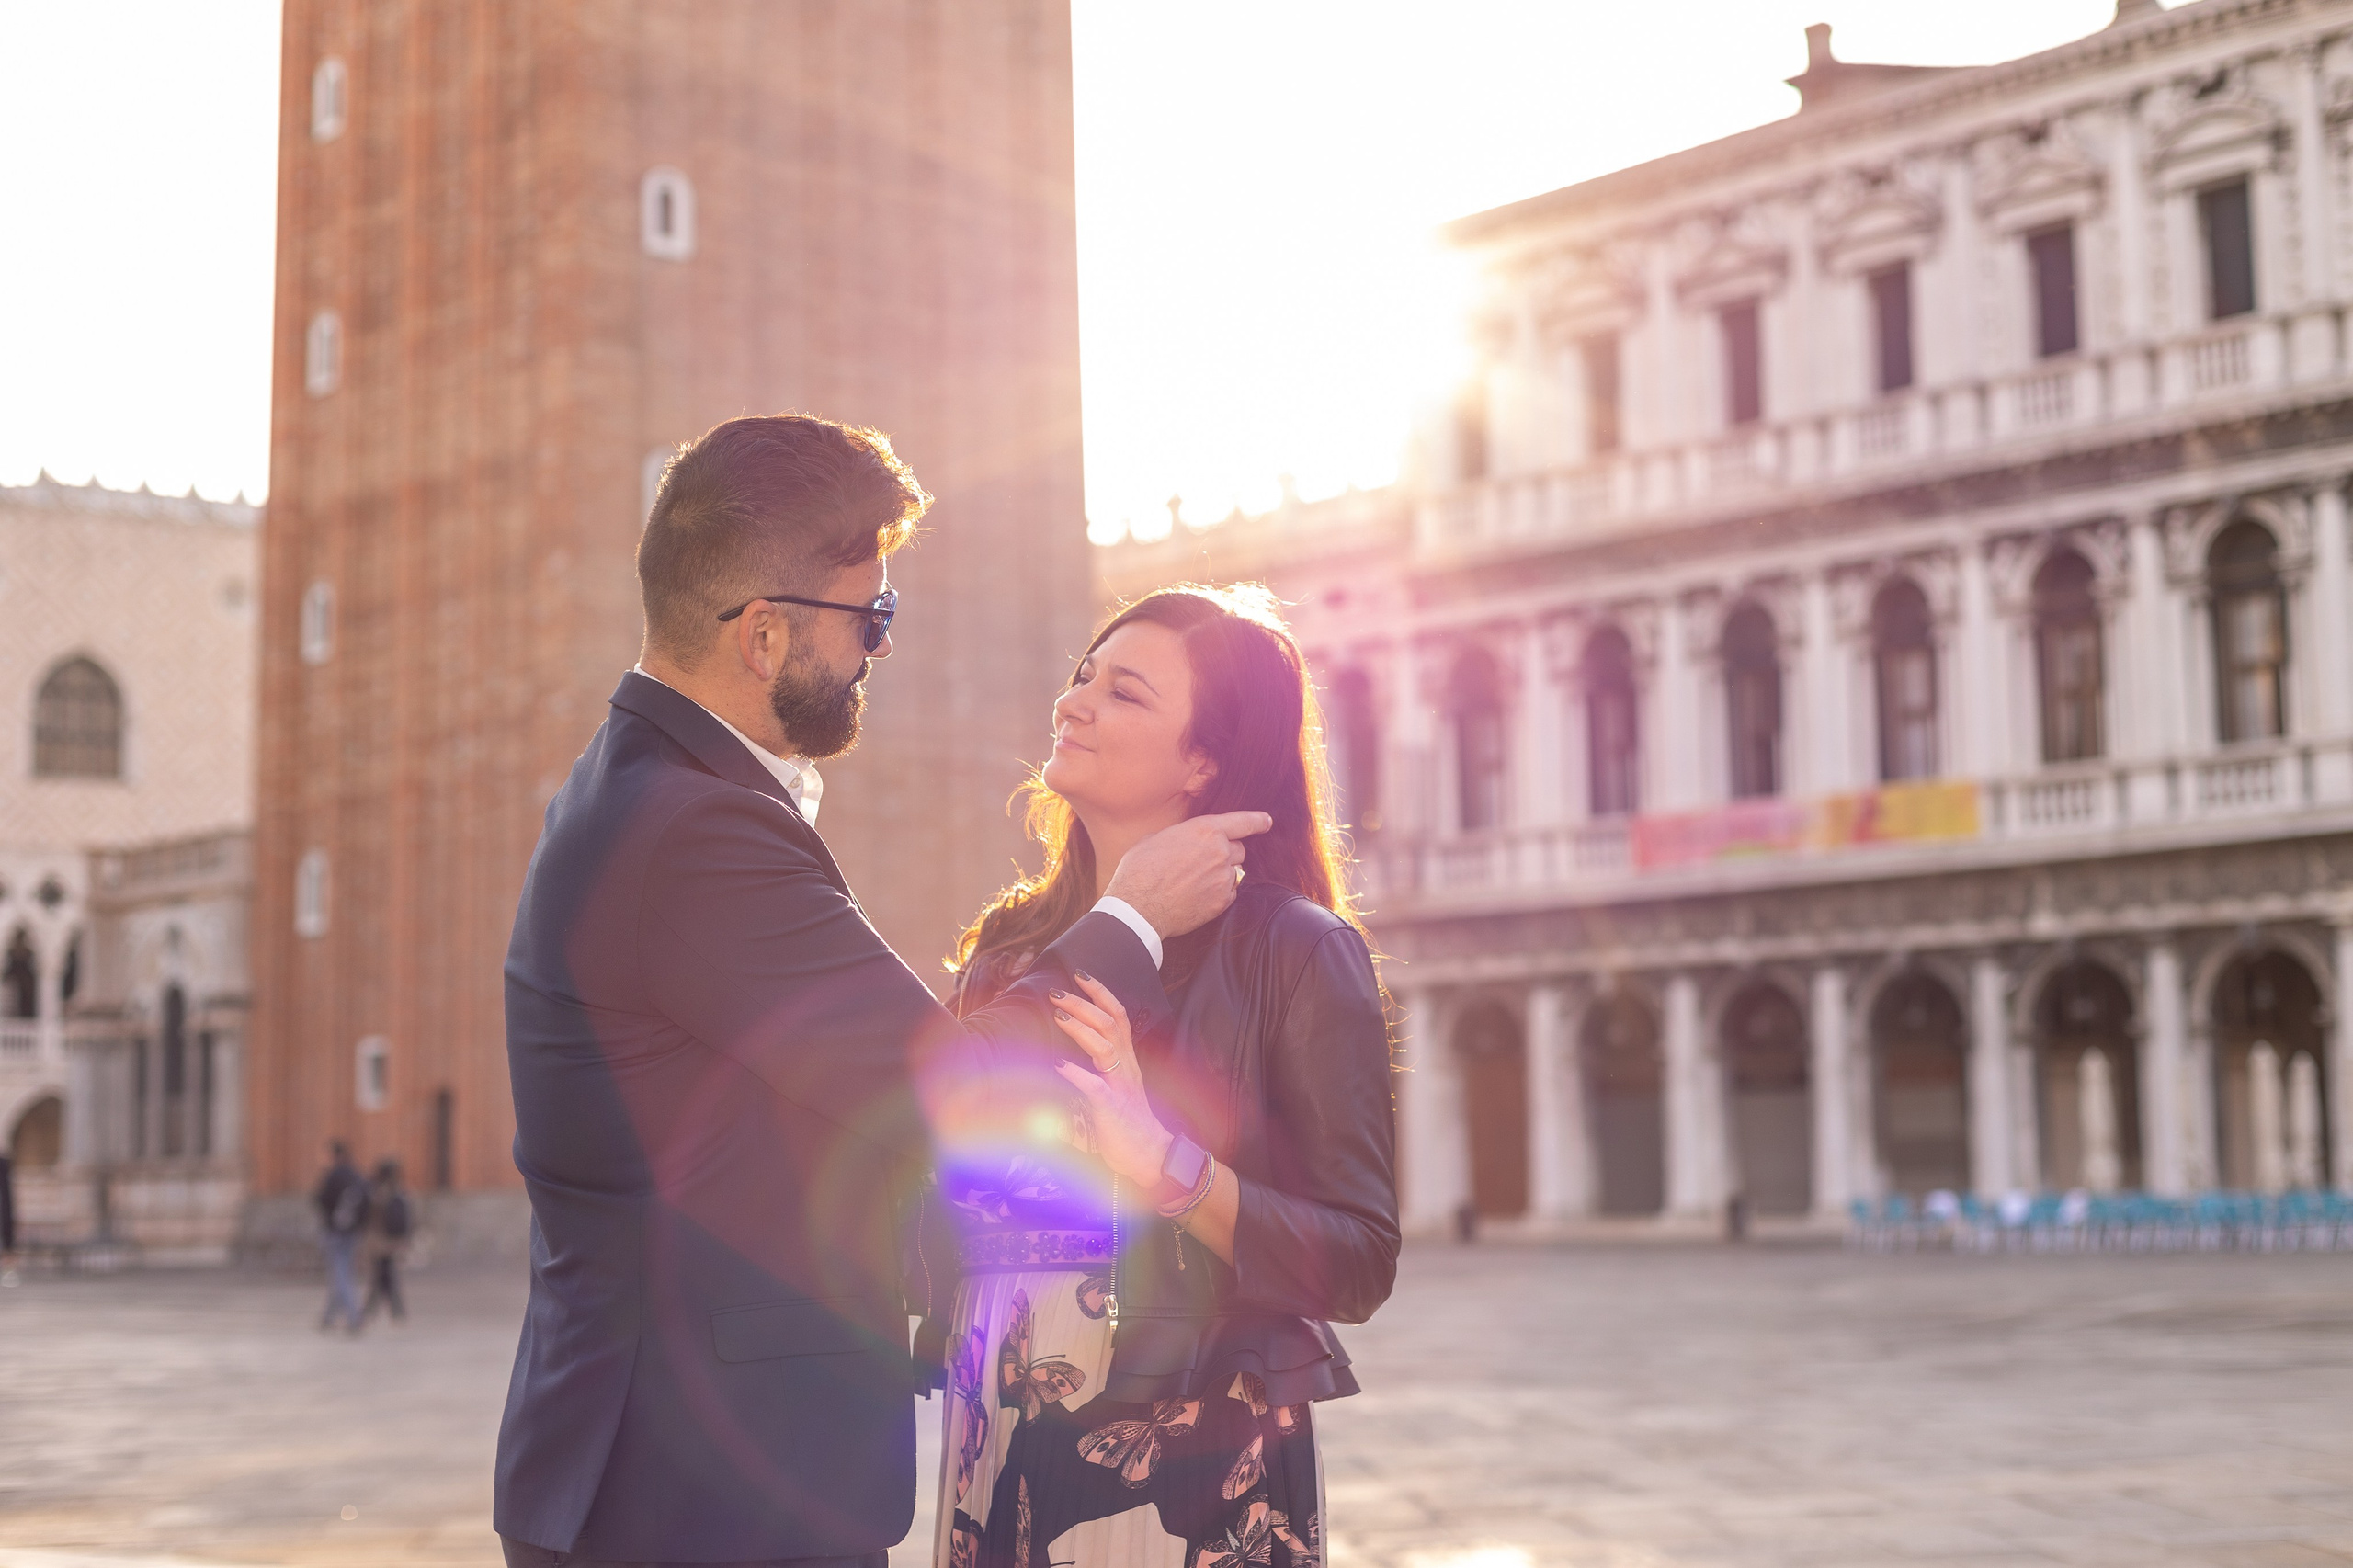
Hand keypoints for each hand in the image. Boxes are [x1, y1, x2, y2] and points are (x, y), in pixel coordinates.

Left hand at [1050, 972, 1172, 1187]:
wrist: (1150, 1156)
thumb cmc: (1126, 1125)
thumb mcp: (1111, 1092)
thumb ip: (1092, 1075)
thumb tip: (1058, 1065)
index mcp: (1127, 1061)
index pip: (1119, 1016)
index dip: (1101, 992)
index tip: (1080, 974)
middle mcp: (1127, 1067)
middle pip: (1111, 1023)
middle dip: (1084, 1003)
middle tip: (1058, 991)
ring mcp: (1121, 1086)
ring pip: (1105, 1045)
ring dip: (1081, 1027)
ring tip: (1059, 1014)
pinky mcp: (1112, 1107)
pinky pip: (1095, 1086)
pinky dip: (1077, 1074)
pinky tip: (1059, 1065)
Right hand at [1102, 811, 1273, 937]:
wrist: (1138, 907)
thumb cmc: (1140, 870)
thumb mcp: (1156, 839)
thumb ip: (1182, 836)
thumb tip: (1186, 841)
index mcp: (1204, 830)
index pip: (1243, 822)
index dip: (1258, 821)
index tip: (1267, 822)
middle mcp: (1220, 852)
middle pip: (1238, 849)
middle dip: (1225, 853)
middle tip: (1202, 861)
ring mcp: (1223, 878)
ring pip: (1234, 872)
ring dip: (1221, 873)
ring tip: (1195, 881)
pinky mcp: (1222, 901)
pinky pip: (1229, 892)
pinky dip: (1218, 892)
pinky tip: (1197, 895)